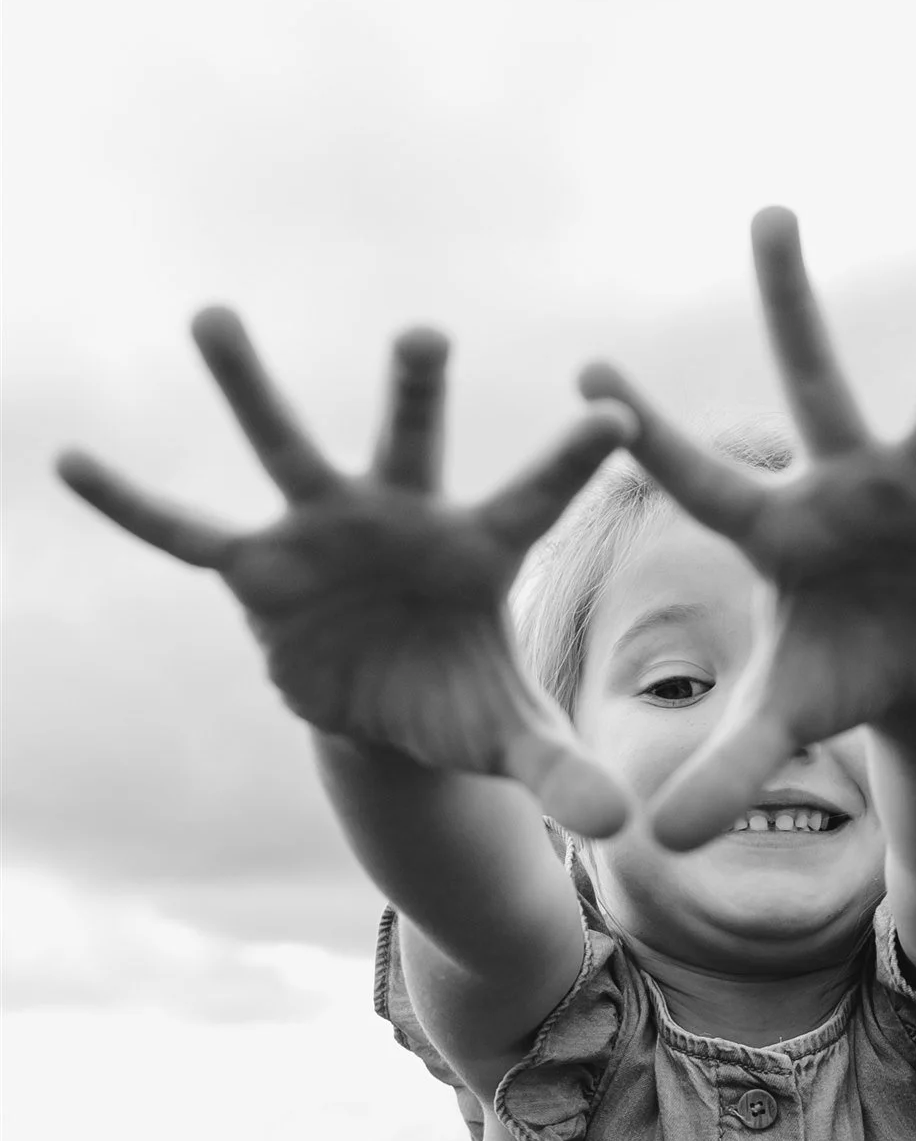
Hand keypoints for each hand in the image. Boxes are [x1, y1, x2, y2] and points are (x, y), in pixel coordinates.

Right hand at [56, 313, 638, 835]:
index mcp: (479, 549)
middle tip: (425, 333)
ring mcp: (324, 533)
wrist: (387, 714)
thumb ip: (562, 772)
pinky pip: (186, 535)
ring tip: (212, 314)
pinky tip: (71, 460)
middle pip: (410, 447)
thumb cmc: (463, 704)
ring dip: (248, 388)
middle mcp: (401, 517)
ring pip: (285, 450)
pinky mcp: (259, 569)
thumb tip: (619, 826)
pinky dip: (133, 506)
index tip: (619, 412)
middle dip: (416, 395)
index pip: (536, 498)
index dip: (573, 461)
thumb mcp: (512, 742)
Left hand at [579, 207, 915, 849]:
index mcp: (780, 527)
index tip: (587, 375)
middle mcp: (849, 488)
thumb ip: (724, 772)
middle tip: (768, 213)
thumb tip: (661, 848)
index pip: (702, 481)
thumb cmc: (832, 669)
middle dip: (790, 307)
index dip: (649, 438)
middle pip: (813, 390)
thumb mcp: (781, 722)